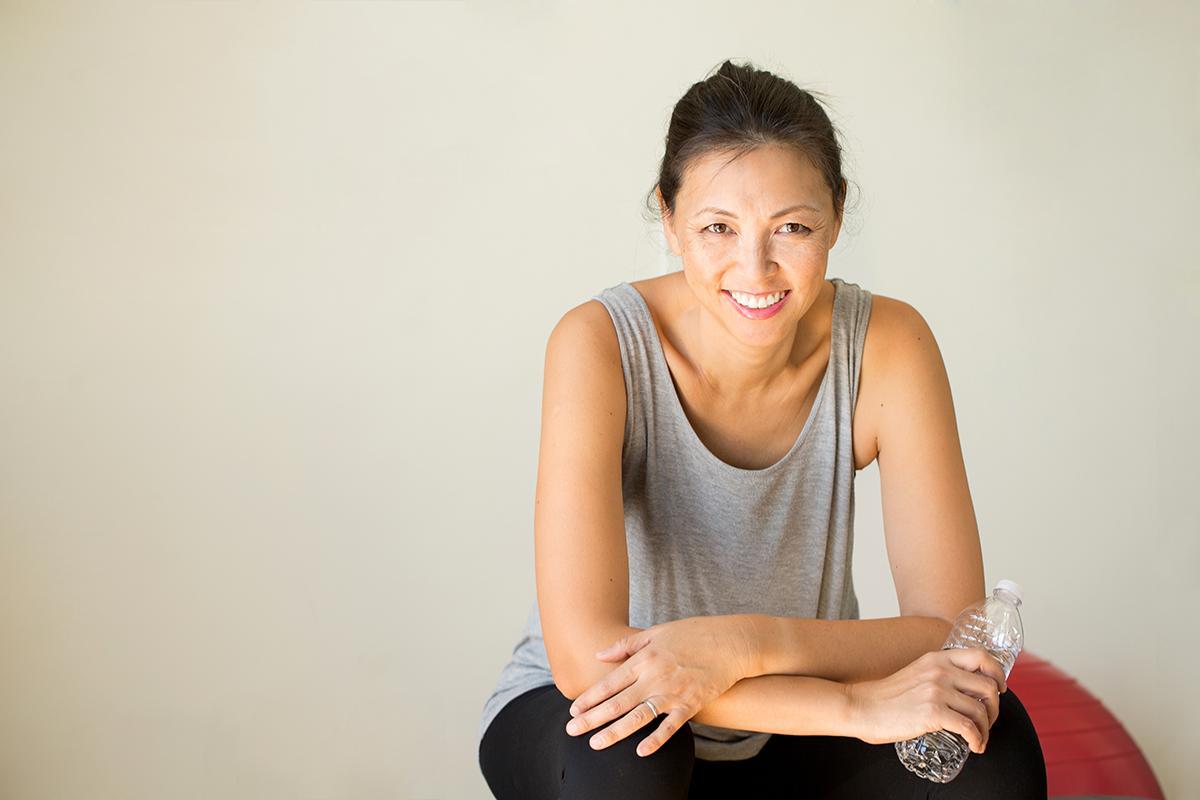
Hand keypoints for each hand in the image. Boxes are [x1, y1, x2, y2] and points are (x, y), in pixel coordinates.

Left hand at [563, 615, 757, 756]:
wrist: (731, 643)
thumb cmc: (693, 634)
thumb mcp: (656, 632)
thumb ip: (626, 645)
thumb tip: (600, 653)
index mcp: (644, 658)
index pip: (610, 682)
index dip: (589, 698)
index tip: (573, 710)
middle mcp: (654, 677)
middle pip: (617, 702)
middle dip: (592, 718)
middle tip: (571, 730)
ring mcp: (672, 692)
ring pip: (638, 717)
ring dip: (614, 732)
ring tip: (595, 744)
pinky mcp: (691, 704)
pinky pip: (670, 726)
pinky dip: (656, 740)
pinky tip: (640, 751)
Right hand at [846, 647, 1007, 754]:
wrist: (862, 707)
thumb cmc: (887, 696)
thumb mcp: (916, 673)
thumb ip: (938, 675)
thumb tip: (963, 691)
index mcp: (937, 658)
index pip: (981, 656)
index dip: (998, 673)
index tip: (999, 688)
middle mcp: (940, 671)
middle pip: (988, 687)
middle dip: (994, 708)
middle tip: (987, 721)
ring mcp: (936, 691)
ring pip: (981, 710)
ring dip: (987, 729)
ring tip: (979, 738)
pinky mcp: (932, 713)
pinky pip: (969, 728)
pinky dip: (978, 740)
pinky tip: (975, 746)